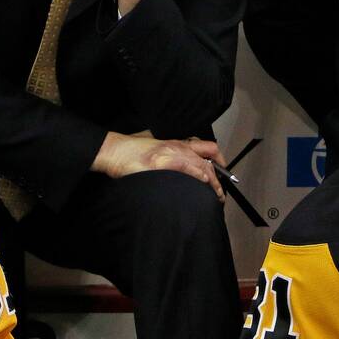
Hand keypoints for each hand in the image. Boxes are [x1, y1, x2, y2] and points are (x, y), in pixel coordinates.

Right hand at [92, 132, 225, 199]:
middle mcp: (177, 146)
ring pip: (202, 165)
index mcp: (176, 143)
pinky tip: (204, 183)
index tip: (223, 171)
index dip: (219, 160)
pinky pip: (188, 168)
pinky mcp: (163, 163)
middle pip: (209, 157)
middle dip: (220, 176)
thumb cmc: (130, 149)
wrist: (115, 150)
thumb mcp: (154, 145)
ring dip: (213, 182)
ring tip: (217, 196)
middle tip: (221, 192)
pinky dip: (199, 176)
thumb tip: (176, 165)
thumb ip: (168, 152)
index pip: (207, 147)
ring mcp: (171, 154)